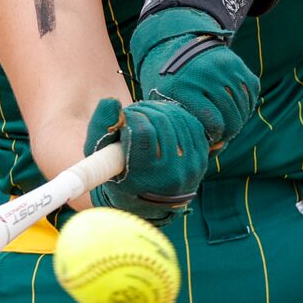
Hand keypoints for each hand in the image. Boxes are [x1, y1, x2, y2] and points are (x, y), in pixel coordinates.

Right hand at [83, 97, 209, 223]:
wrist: (148, 202)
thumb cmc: (118, 176)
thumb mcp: (100, 157)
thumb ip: (101, 127)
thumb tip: (111, 101)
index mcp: (145, 178)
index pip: (143, 132)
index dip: (132, 116)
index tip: (125, 118)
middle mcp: (172, 174)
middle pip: (161, 122)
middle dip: (144, 109)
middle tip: (134, 112)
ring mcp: (191, 167)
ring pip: (177, 119)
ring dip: (158, 109)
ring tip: (145, 114)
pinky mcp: (202, 158)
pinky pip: (191, 123)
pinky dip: (175, 115)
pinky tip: (161, 118)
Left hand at [129, 5, 259, 150]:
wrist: (175, 44)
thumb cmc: (169, 85)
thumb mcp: (167, 106)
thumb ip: (188, 129)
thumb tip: (219, 148)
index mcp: (184, 88)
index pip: (214, 124)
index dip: (216, 137)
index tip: (210, 138)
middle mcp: (206, 75)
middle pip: (232, 116)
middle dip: (230, 132)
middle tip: (223, 135)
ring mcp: (224, 68)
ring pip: (244, 106)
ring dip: (239, 119)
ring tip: (229, 124)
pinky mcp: (236, 64)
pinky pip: (251, 92)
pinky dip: (246, 104)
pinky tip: (235, 108)